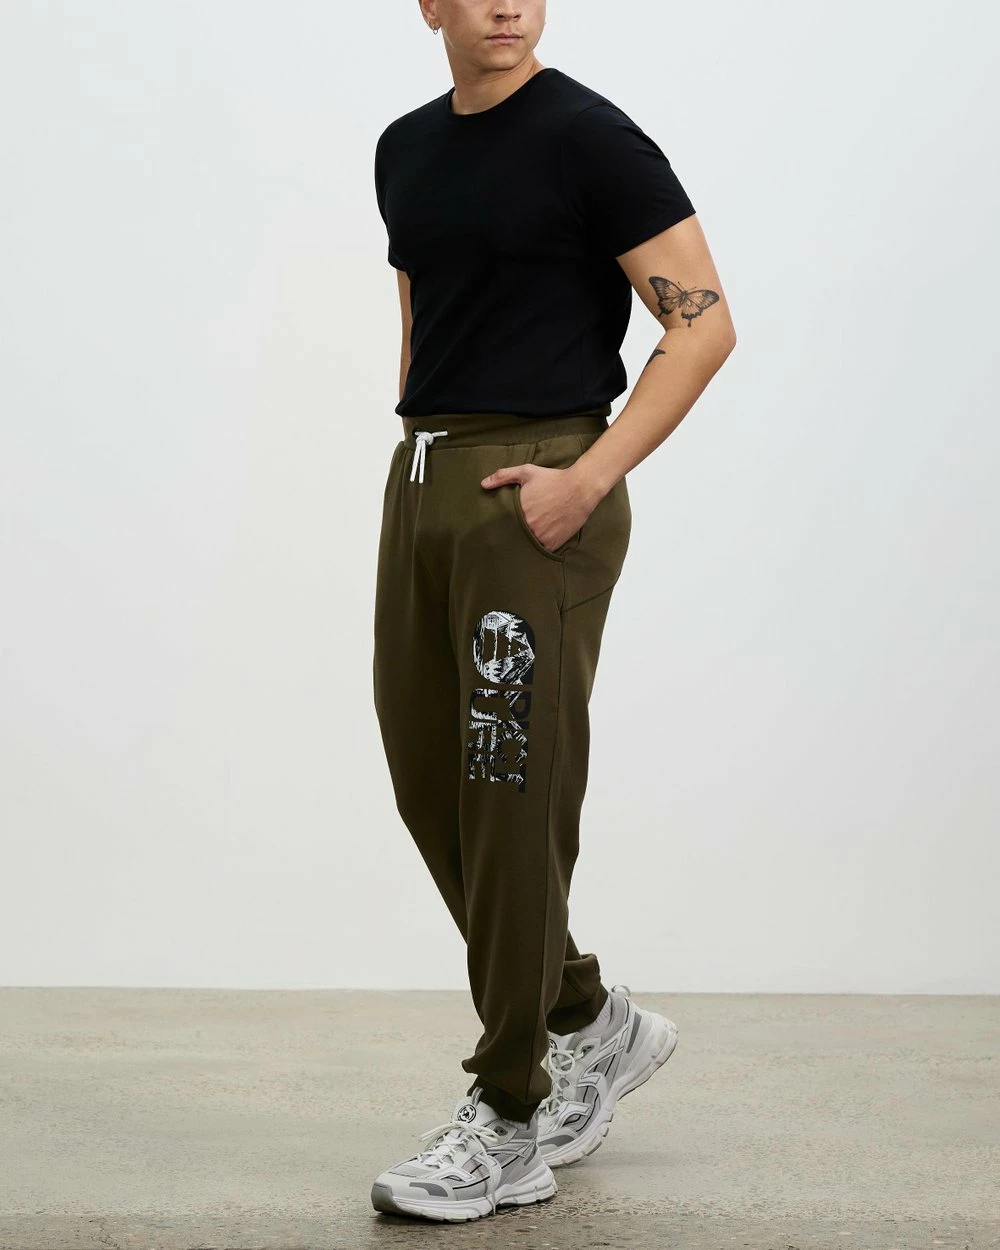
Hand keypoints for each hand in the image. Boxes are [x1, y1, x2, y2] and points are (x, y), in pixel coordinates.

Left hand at [481, 462, 599, 551]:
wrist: (581, 488)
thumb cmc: (553, 479)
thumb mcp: (527, 472)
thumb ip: (503, 476)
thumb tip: (483, 484)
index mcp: (520, 511)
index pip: (503, 524)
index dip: (501, 526)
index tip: (500, 525)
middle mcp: (529, 527)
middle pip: (514, 536)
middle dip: (512, 535)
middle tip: (510, 534)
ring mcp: (542, 537)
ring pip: (527, 545)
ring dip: (524, 543)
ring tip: (523, 538)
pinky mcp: (554, 543)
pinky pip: (541, 550)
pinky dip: (539, 547)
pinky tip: (537, 541)